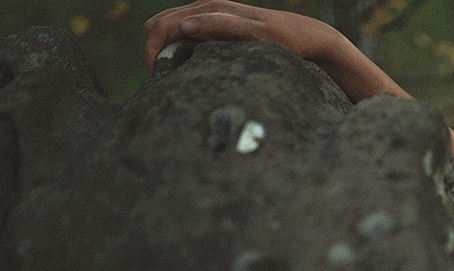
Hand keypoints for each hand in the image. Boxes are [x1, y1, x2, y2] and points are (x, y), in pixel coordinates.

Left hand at [143, 0, 336, 74]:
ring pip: (185, 19)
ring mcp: (230, 14)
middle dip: (152, 49)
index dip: (149, 49)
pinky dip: (202, 23)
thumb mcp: (228, 48)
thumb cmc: (264, 45)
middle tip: (154, 78)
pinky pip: (221, 20)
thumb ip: (205, 51)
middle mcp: (210, 9)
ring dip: (167, 39)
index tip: (153, 76)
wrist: (304, 36)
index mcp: (202, 15)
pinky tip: (189, 28)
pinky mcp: (251, 25)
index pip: (159, 24)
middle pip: (163, 22)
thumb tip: (179, 72)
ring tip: (161, 67)